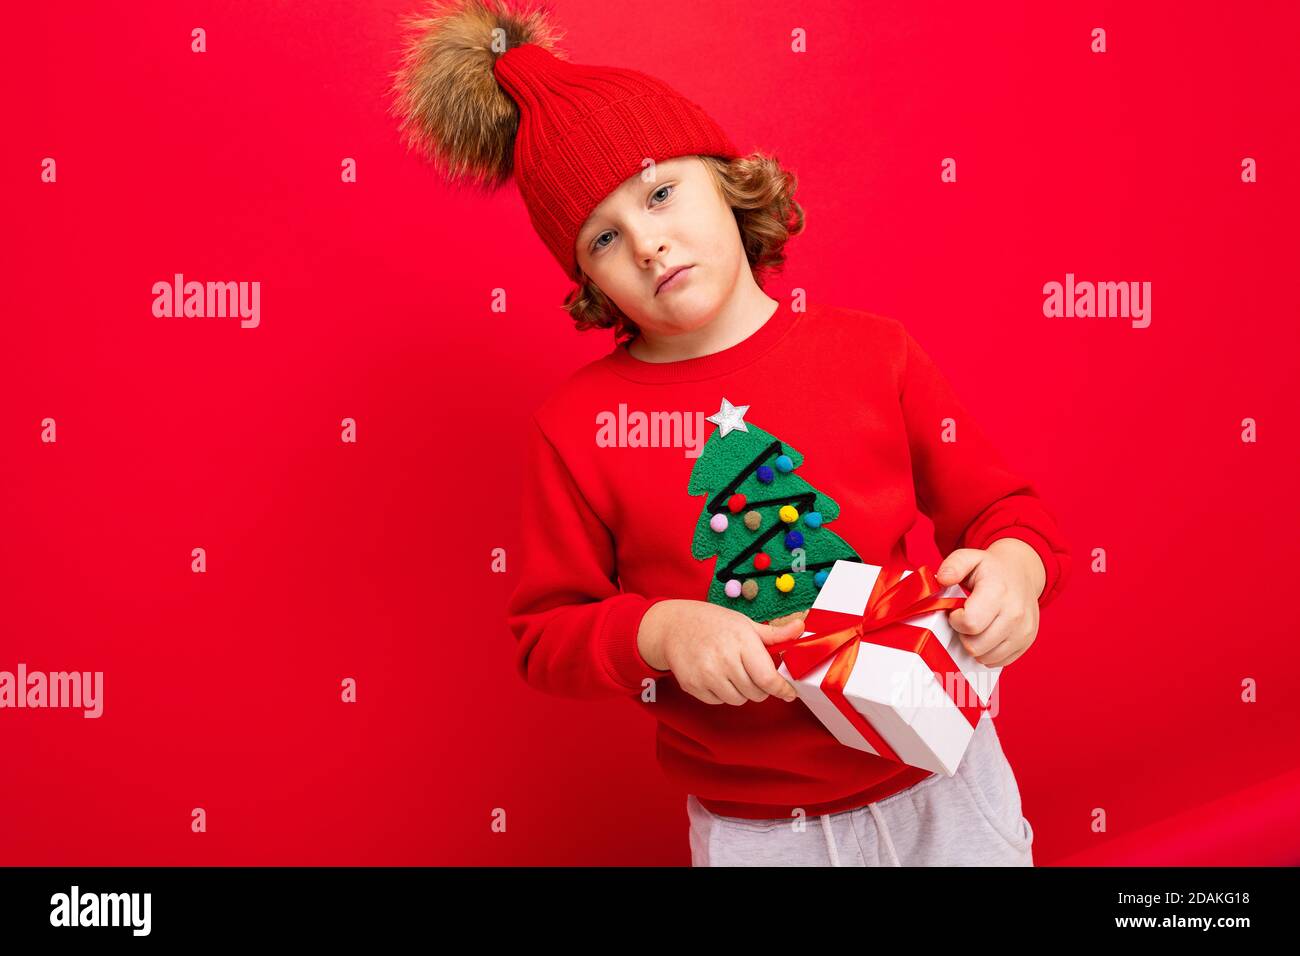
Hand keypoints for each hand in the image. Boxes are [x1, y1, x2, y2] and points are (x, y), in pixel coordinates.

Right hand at [637, 599, 804, 704]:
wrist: (673, 626)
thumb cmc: (713, 623)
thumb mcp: (745, 623)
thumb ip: (775, 634)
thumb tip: (801, 628)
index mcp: (742, 641)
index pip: (768, 678)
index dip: (782, 689)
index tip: (789, 692)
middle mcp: (724, 659)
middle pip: (755, 693)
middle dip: (759, 687)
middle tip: (751, 672)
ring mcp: (706, 674)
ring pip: (738, 700)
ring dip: (741, 692)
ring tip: (732, 672)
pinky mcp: (692, 685)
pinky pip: (718, 701)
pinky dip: (721, 693)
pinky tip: (715, 675)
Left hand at [934, 539, 1045, 667]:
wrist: (1022, 572)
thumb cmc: (992, 569)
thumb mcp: (970, 558)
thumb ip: (953, 565)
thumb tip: (942, 578)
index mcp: (998, 592)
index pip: (969, 624)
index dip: (956, 620)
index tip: (957, 611)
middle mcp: (1015, 614)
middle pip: (975, 645)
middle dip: (963, 635)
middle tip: (966, 619)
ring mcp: (1023, 630)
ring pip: (985, 657)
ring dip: (974, 645)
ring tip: (977, 625)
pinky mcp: (1027, 641)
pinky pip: (998, 661)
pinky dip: (988, 652)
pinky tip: (987, 634)